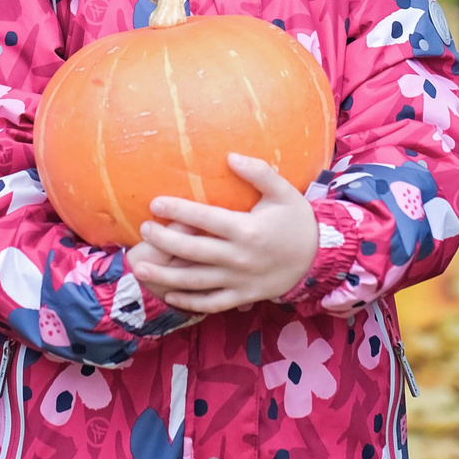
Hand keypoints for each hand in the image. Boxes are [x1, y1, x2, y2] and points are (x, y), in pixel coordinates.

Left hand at [127, 154, 319, 314]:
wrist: (319, 258)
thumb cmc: (297, 220)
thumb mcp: (284, 191)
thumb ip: (258, 172)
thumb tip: (229, 156)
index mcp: (247, 230)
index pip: (205, 219)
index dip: (177, 210)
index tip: (155, 203)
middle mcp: (240, 257)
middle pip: (193, 251)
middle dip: (164, 241)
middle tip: (143, 230)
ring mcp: (240, 280)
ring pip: (196, 282)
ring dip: (165, 275)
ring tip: (140, 267)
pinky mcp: (243, 296)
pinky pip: (212, 303)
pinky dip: (189, 302)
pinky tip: (169, 295)